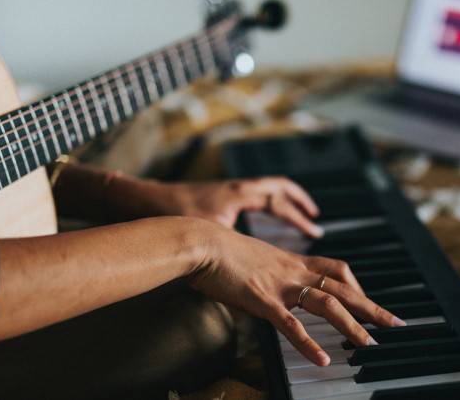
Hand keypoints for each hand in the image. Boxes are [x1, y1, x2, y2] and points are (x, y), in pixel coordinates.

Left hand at [111, 176, 323, 237]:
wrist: (146, 201)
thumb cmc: (174, 216)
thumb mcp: (208, 236)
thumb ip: (232, 252)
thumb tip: (249, 274)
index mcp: (238, 195)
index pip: (278, 201)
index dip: (297, 217)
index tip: (313, 230)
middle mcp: (236, 187)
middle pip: (278, 185)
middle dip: (298, 199)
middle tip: (312, 214)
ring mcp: (227, 189)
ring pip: (264, 186)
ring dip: (283, 198)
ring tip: (295, 212)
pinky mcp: (217, 195)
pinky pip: (252, 193)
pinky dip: (265, 202)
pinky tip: (263, 217)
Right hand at [188, 221, 405, 366]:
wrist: (200, 241)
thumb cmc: (218, 250)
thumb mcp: (251, 258)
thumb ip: (265, 272)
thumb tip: (264, 285)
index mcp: (291, 261)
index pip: (336, 270)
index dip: (357, 286)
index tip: (369, 301)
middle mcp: (293, 271)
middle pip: (343, 288)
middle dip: (372, 307)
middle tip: (395, 323)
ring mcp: (280, 285)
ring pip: (327, 305)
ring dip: (352, 326)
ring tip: (370, 345)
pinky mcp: (262, 299)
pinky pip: (292, 325)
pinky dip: (309, 343)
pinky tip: (323, 359)